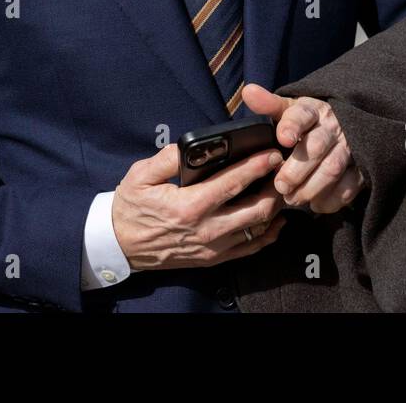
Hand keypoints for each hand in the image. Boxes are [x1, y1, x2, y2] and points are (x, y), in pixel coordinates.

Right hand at [109, 143, 288, 271]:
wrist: (121, 245)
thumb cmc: (131, 207)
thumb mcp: (140, 176)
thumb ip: (166, 158)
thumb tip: (189, 145)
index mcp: (189, 205)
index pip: (233, 183)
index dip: (256, 167)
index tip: (272, 154)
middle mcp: (206, 229)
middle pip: (255, 208)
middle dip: (274, 186)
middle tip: (284, 169)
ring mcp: (212, 247)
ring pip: (257, 229)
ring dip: (274, 208)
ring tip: (282, 188)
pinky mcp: (214, 259)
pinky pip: (250, 248)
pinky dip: (268, 234)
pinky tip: (276, 220)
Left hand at [240, 83, 367, 214]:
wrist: (343, 127)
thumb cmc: (307, 122)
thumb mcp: (289, 109)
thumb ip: (269, 105)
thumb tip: (248, 91)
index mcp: (313, 110)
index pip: (302, 115)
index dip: (292, 126)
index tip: (283, 138)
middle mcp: (333, 127)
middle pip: (316, 146)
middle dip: (297, 169)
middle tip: (280, 185)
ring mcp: (349, 147)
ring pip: (332, 167)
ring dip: (311, 187)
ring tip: (292, 199)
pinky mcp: (359, 167)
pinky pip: (349, 185)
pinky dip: (332, 198)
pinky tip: (315, 204)